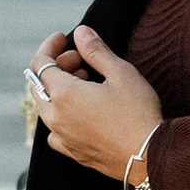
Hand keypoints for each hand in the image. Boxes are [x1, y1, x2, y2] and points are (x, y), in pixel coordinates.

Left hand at [26, 22, 162, 184]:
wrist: (150, 156)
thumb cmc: (138, 113)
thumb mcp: (120, 73)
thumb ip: (96, 51)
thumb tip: (80, 32)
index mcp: (63, 95)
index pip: (41, 64)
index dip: (49, 47)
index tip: (62, 38)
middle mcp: (56, 118)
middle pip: (39, 84)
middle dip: (55, 66)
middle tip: (80, 60)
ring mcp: (63, 137)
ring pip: (46, 107)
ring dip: (59, 89)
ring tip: (86, 83)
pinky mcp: (73, 153)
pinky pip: (55, 131)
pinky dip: (62, 115)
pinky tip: (80, 112)